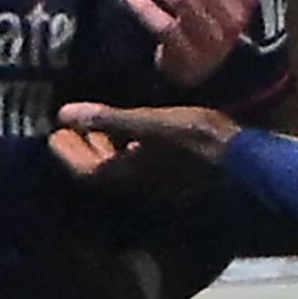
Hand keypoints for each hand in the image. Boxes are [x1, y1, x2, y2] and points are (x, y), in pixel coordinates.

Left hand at [54, 100, 243, 165]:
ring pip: (119, 168)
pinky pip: (137, 165)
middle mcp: (135, 185)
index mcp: (124, 175)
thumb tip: (64, 113)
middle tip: (69, 128)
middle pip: (99, 171)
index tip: (54, 132)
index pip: (83, 169)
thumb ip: (109, 118)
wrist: (243, 163)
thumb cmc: (195, 140)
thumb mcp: (150, 123)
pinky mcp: (172, 176)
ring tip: (95, 127)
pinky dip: (126, 150)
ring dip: (105, 149)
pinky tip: (132, 136)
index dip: (67, 152)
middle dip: (82, 149)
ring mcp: (154, 183)